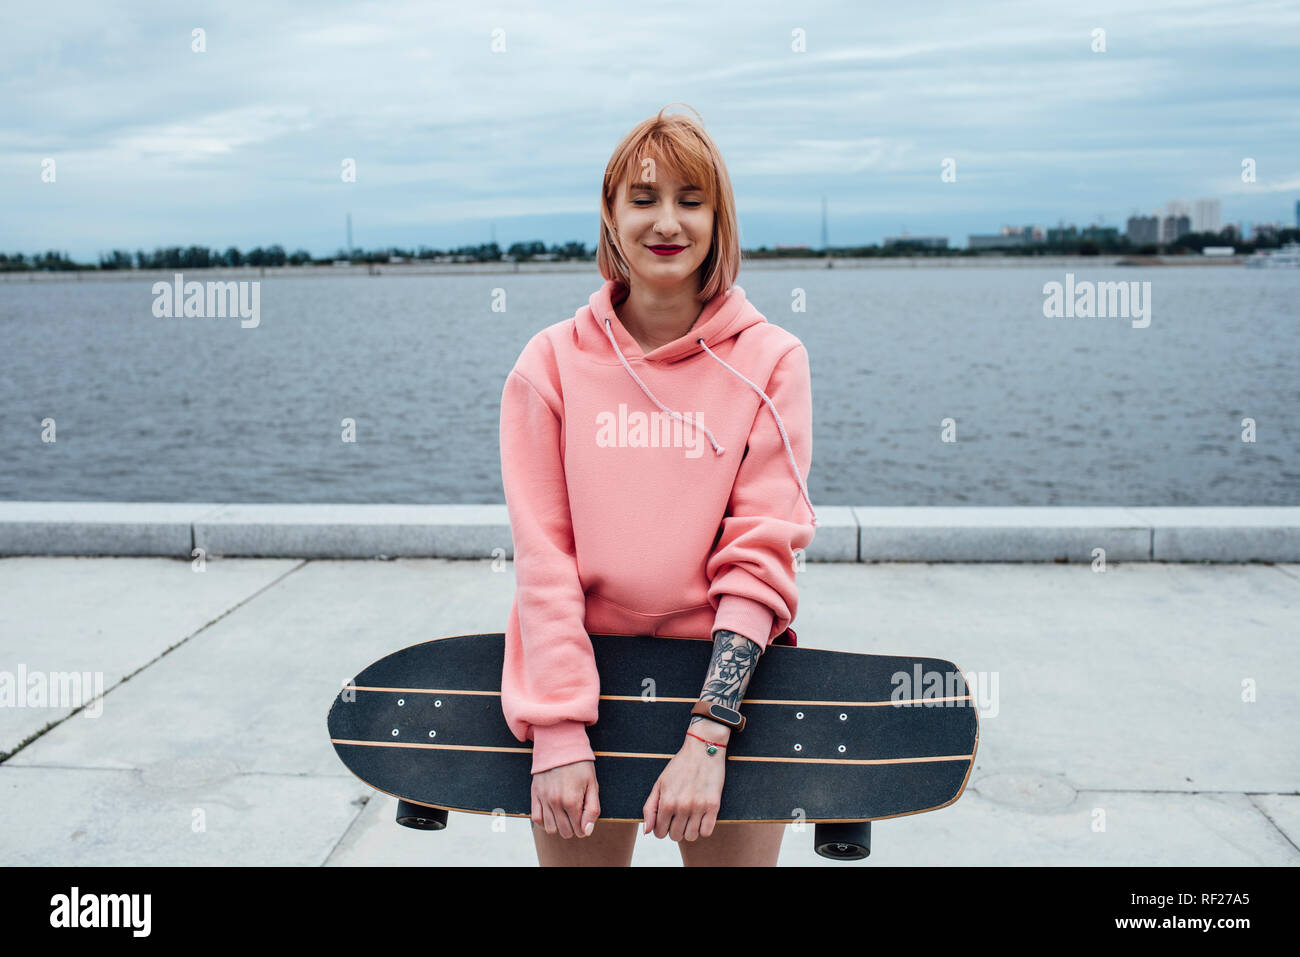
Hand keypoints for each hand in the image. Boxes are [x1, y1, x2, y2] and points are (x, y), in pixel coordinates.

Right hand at [531, 760, 598, 837]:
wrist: (560, 744)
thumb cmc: (580, 764)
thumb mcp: (593, 784)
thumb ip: (592, 809)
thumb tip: (587, 831)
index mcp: (572, 800)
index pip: (579, 830)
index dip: (585, 827)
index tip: (586, 818)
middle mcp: (555, 802)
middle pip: (565, 832)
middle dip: (573, 828)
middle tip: (577, 816)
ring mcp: (543, 799)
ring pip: (550, 829)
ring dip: (559, 826)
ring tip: (565, 815)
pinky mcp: (535, 794)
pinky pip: (536, 818)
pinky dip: (544, 821)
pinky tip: (552, 814)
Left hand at [642, 724, 729, 840]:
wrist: (703, 749)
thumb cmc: (679, 766)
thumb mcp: (659, 784)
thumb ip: (650, 808)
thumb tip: (647, 831)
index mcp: (667, 801)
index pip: (659, 832)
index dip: (661, 828)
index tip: (666, 820)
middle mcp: (682, 806)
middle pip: (675, 836)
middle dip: (675, 829)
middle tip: (678, 817)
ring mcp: (699, 807)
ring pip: (691, 837)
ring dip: (689, 830)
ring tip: (690, 817)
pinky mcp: (714, 805)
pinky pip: (707, 832)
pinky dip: (703, 828)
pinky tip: (701, 817)